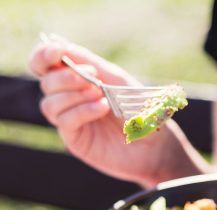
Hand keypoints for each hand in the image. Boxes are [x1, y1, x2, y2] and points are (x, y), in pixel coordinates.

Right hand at [29, 35, 168, 185]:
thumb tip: (59, 43)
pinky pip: (65, 121)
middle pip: (46, 82)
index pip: (45, 64)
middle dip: (65, 77)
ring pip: (50, 103)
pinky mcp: (76, 140)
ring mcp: (71, 121)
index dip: (44, 54)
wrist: (156, 143)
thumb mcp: (118, 80)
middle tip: (93, 79)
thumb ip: (90, 63)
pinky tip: (102, 107)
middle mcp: (70, 99)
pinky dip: (82, 111)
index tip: (58, 51)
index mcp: (77, 80)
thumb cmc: (140, 110)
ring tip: (101, 95)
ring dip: (73, 95)